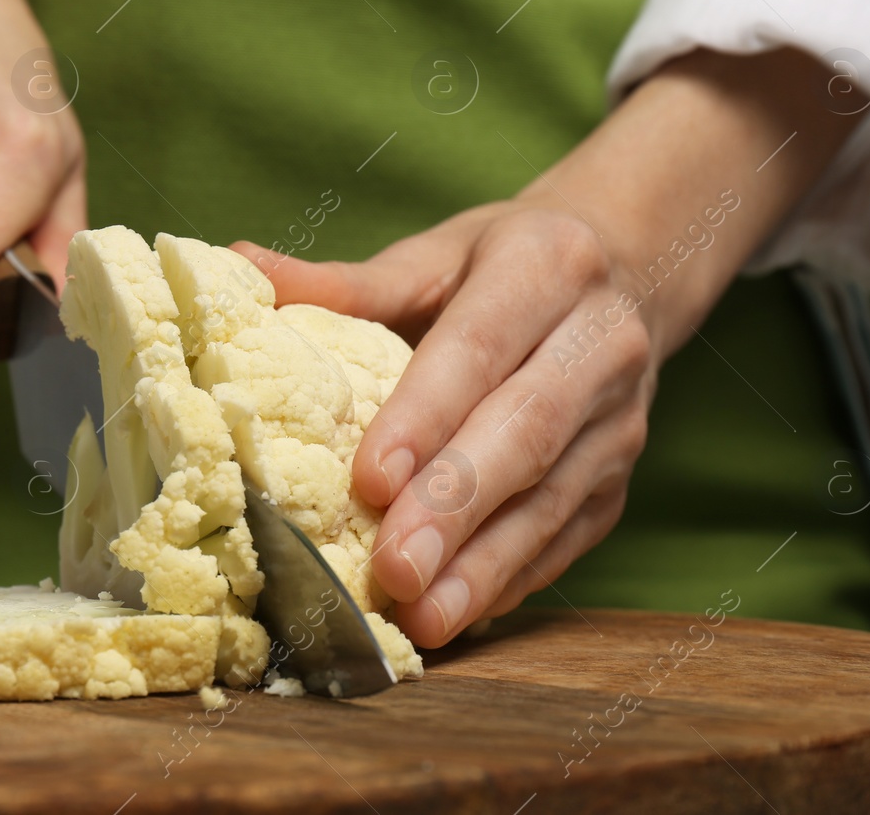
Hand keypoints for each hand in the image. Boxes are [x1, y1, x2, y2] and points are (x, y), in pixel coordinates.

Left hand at [238, 47, 866, 647]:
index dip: (425, 415)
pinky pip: (568, 536)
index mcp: (546, 266)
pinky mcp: (620, 478)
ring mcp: (619, 418)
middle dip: (455, 504)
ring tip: (424, 614)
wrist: (630, 272)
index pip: (479, 348)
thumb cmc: (504, 265)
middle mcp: (598, 342)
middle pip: (526, 430)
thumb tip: (239, 264)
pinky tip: (461, 613)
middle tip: (393, 567)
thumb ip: (346, 280)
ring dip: (486, 563)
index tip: (370, 478)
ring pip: (553, 497)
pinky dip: (512, 579)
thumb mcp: (435, 254)